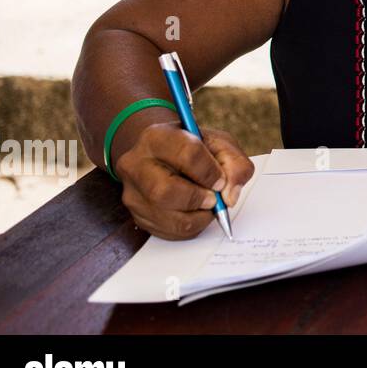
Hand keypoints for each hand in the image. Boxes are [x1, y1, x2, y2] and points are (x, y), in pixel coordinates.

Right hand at [114, 122, 253, 239]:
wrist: (165, 155)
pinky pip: (166, 230)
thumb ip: (235, 164)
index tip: (221, 180)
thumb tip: (229, 196)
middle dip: (197, 199)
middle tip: (213, 199)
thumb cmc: (194, 148)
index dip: (210, 172)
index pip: (187, 155)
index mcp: (157, 137)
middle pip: (164, 191)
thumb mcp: (219, 144)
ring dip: (196, 216)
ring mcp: (132, 191)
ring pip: (164, 215)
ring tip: (207, 206)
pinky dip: (190, 227)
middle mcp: (135, 163)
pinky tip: (196, 213)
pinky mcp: (136, 214)